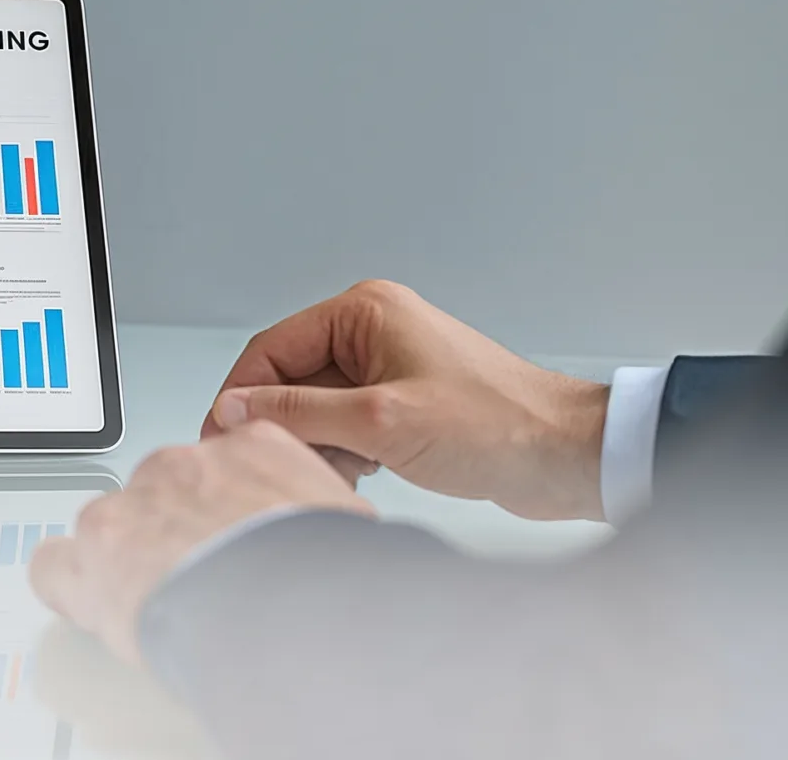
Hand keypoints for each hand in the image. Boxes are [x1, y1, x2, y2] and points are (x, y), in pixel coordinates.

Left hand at [29, 424, 370, 662]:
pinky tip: (96, 612)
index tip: (225, 538)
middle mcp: (183, 464)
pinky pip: (55, 565)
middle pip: (161, 495)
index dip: (220, 509)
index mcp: (252, 448)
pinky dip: (70, 590)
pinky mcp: (92, 551)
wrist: (294, 607)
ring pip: (108, 527)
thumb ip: (317, 509)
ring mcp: (130, 503)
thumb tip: (331, 532)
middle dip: (174, 536)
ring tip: (160, 608)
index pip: (219, 463)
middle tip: (201, 584)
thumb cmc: (331, 574)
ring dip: (127, 563)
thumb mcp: (347, 522)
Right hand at [205, 279, 608, 520]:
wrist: (565, 457)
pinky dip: (346, 453)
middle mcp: (373, 331)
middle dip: (287, 428)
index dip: (241, 395)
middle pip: (292, 380)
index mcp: (364, 313)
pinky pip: (348, 425)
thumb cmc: (493, 426)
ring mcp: (389, 366)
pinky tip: (366, 475)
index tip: (222, 440)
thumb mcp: (380, 421)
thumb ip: (298, 413)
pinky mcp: (405, 401)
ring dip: (319, 445)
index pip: (272, 348)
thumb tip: (234, 408)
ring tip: (345, 472)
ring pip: (318, 408)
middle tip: (284, 467)